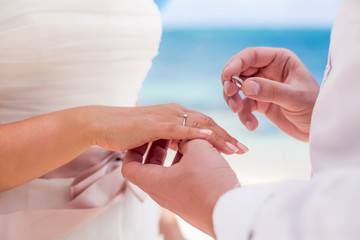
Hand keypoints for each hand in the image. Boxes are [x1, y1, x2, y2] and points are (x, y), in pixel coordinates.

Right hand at [87, 103, 247, 153]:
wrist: (103, 125)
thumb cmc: (127, 132)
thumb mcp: (154, 137)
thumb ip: (170, 141)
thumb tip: (182, 152)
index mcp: (175, 115)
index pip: (204, 125)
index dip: (222, 136)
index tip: (237, 149)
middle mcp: (173, 112)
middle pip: (207, 124)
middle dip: (227, 137)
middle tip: (244, 150)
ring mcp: (164, 117)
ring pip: (197, 126)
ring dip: (218, 138)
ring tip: (234, 149)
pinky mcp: (153, 125)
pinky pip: (178, 130)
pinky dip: (195, 135)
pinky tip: (208, 140)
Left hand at [122, 139, 238, 236]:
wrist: (231, 212)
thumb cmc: (208, 183)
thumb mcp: (197, 150)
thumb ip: (189, 138)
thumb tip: (188, 137)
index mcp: (154, 182)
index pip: (129, 167)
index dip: (133, 149)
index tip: (143, 138)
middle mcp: (162, 192)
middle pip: (150, 167)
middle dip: (159, 146)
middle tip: (168, 134)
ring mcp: (177, 198)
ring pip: (169, 171)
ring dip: (177, 154)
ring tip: (190, 141)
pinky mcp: (192, 199)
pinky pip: (183, 178)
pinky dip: (188, 163)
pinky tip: (204, 154)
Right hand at [222, 47, 319, 140]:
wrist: (317, 129)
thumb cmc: (314, 107)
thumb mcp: (294, 98)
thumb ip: (270, 91)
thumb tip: (245, 87)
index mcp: (279, 60)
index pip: (251, 55)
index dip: (236, 63)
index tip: (227, 76)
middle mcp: (268, 70)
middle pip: (238, 71)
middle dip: (231, 83)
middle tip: (231, 95)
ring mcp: (262, 86)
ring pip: (237, 88)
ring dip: (233, 100)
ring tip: (237, 111)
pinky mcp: (259, 102)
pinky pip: (243, 105)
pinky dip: (243, 115)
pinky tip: (252, 125)